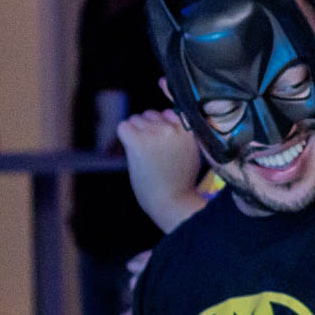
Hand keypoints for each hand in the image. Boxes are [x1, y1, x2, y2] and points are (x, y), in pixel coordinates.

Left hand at [120, 110, 202, 226]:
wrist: (173, 202)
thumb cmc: (181, 182)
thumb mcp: (192, 152)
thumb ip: (181, 133)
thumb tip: (165, 116)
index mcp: (188, 129)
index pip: (168, 112)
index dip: (163, 126)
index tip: (164, 144)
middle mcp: (172, 128)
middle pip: (150, 115)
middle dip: (148, 130)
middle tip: (153, 152)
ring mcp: (155, 133)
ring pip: (136, 120)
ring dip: (137, 134)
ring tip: (145, 155)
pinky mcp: (138, 142)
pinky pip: (123, 126)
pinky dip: (125, 137)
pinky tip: (133, 150)